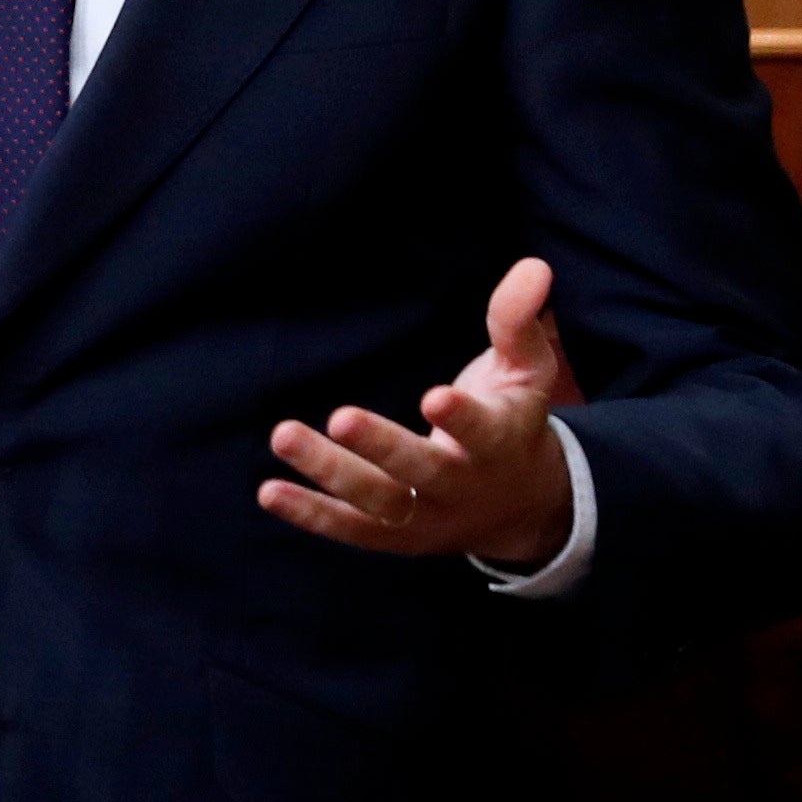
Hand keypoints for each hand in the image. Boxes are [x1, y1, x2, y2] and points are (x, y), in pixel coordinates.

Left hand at [262, 256, 574, 569]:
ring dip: (330, 473)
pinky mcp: (393, 536)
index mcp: (501, 443)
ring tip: (284, 435)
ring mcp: (426, 516)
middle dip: (383, 447)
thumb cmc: (513, 420)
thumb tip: (532, 266)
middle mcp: (462, 485)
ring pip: (378, 503)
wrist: (519, 507)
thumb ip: (518, 321)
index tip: (435, 397)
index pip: (483, 432)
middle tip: (340, 417)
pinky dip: (309, 512)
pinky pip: (348, 527)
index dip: (462, 419)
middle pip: (422, 472)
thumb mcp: (527, 371)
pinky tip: (268, 490)